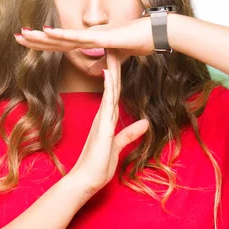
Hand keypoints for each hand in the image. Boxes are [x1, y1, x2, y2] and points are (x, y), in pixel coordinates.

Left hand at [15, 17, 155, 55]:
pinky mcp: (102, 38)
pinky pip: (79, 38)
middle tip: (16, 36)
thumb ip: (106, 62)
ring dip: (42, 36)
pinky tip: (46, 31)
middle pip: (58, 40)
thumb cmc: (141, 40)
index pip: (64, 44)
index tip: (29, 42)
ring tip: (23, 34)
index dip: (46, 43)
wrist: (157, 34)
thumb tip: (97, 69)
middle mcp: (90, 36)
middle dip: (36, 39)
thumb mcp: (119, 57)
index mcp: (92, 41)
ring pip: (63, 38)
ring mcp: (95, 35)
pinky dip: (62, 34)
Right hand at [68, 49, 149, 194]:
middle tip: (115, 46)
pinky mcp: (102, 127)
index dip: (118, 76)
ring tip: (113, 51)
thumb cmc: (98, 167)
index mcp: (107, 120)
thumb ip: (130, 134)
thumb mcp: (119, 146)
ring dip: (112, 70)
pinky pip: (106, 103)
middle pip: (112, 86)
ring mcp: (102, 120)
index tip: (119, 59)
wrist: (84, 182)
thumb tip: (144, 123)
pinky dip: (109, 87)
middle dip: (114, 66)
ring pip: (109, 90)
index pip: (114, 93)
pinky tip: (110, 74)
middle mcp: (103, 116)